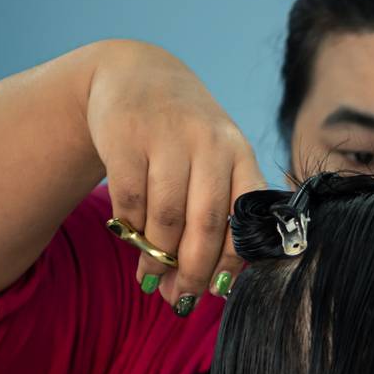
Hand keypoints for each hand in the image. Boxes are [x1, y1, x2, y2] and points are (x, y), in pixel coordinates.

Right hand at [85, 40, 266, 310]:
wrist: (135, 75)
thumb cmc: (183, 136)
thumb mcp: (214, 159)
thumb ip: (217, 213)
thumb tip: (210, 288)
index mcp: (240, 153)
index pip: (245, 217)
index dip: (233, 260)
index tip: (219, 292)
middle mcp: (210, 143)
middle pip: (205, 224)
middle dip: (194, 270)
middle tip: (182, 299)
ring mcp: (168, 138)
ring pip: (166, 218)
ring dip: (158, 256)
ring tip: (152, 277)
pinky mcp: (127, 138)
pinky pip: (130, 202)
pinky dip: (131, 230)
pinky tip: (131, 239)